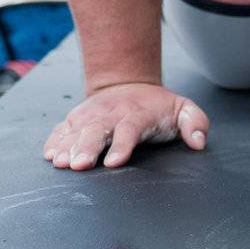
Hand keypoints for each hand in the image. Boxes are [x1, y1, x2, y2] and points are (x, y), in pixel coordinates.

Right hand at [44, 82, 208, 169]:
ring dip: (67, 146)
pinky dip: (55, 140)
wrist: (126, 83)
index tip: (113, 163)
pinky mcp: (77, 119)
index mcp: (136, 115)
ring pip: (76, 130)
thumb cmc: (157, 106)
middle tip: (78, 165)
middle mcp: (110, 114)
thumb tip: (199, 141)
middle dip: (86, 148)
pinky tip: (50, 154)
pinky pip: (63, 129)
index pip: (128, 130)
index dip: (121, 146)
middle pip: (96, 131)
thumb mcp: (183, 109)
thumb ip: (196, 122)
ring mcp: (91, 115)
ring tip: (59, 162)